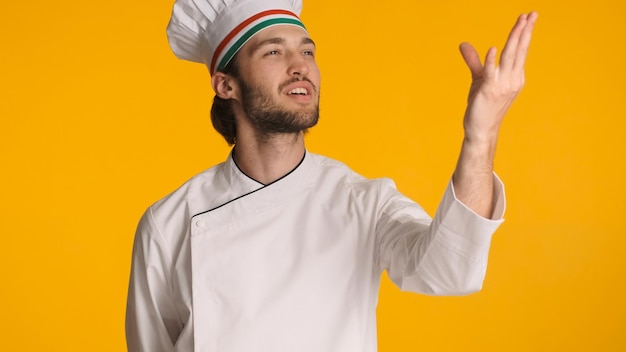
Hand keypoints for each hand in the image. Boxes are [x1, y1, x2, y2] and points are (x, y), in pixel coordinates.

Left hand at [459, 12, 537, 142]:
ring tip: (521, 22)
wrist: (480, 129)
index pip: (521, 51)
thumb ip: (474, 61)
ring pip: (509, 57)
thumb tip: (463, 44)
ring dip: (515, 38)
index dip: (524, 33)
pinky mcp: (488, 91)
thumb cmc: (482, 105)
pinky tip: (493, 48)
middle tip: (532, 14)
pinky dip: (491, 61)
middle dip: (525, 31)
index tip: (529, 17)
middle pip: (519, 50)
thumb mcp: (479, 79)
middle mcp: (512, 80)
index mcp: (514, 76)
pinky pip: (491, 73)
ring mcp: (502, 85)